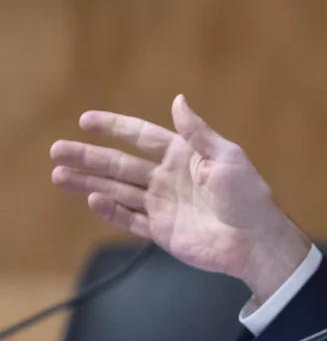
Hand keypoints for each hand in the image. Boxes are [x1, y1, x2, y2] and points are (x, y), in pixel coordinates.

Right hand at [50, 95, 310, 303]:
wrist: (255, 240)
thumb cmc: (247, 196)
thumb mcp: (227, 157)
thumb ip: (198, 133)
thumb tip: (178, 100)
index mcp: (185, 155)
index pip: (142, 137)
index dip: (114, 128)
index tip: (85, 120)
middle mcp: (169, 178)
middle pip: (121, 164)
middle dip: (89, 157)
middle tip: (57, 150)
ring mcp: (163, 205)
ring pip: (118, 191)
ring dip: (89, 183)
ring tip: (58, 175)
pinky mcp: (162, 231)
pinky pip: (130, 219)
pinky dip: (110, 210)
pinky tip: (91, 200)